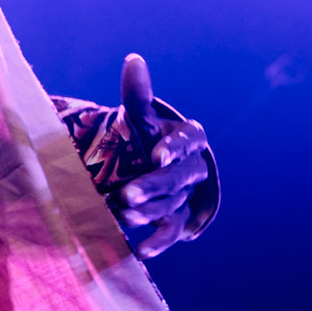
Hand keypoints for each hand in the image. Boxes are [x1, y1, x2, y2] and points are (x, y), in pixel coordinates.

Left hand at [109, 53, 214, 257]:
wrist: (148, 161)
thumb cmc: (145, 133)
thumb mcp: (140, 114)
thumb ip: (138, 92)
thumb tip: (134, 59)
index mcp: (188, 137)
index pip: (189, 140)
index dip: (175, 148)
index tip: (157, 155)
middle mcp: (191, 168)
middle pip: (177, 178)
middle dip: (152, 186)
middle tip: (125, 195)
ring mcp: (186, 195)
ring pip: (171, 204)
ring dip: (147, 212)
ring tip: (119, 214)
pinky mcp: (178, 218)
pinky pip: (171, 231)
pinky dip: (157, 242)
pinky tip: (139, 251)